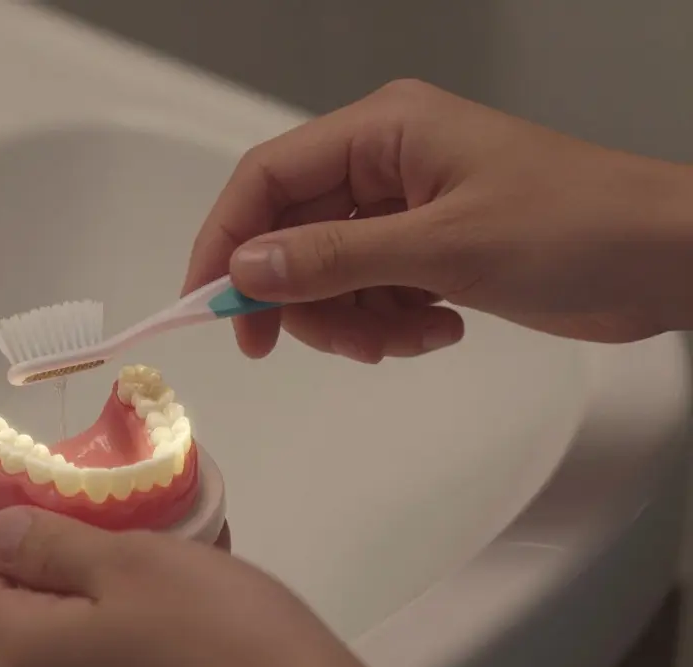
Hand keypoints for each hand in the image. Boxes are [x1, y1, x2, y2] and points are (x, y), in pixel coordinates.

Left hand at [0, 507, 409, 666]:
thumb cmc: (219, 638)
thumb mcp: (131, 563)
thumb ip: (49, 544)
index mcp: (20, 654)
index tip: (13, 481)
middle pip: (5, 604)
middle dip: (41, 541)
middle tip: (93, 495)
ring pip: (60, 624)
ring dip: (91, 569)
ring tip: (149, 526)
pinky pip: (101, 652)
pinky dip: (123, 607)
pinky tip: (178, 571)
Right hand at [184, 79, 692, 362]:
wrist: (667, 261)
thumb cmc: (574, 227)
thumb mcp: (443, 247)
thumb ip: (334, 259)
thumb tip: (245, 270)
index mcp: (382, 131)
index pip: (267, 178)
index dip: (226, 240)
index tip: (209, 306)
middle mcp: (384, 164)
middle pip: (291, 234)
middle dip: (304, 299)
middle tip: (332, 344)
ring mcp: (404, 210)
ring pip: (328, 276)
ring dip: (355, 321)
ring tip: (410, 337)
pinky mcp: (426, 251)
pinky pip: (368, 294)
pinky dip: (389, 325)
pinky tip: (439, 330)